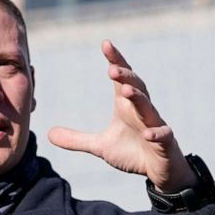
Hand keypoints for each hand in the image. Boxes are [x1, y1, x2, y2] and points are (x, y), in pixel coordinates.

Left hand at [47, 40, 194, 191]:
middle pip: (136, 87)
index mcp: (126, 107)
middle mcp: (141, 111)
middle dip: (125, 77)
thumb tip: (49, 134)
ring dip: (138, 98)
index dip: (115, 60)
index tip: (105, 43)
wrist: (158, 170)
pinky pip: (162, 135)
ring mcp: (154, 125)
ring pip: (148, 107)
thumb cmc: (132, 151)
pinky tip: (147, 133)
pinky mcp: (165, 142)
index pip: (121, 79)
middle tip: (111, 69)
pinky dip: (155, 133)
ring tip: (125, 91)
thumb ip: (76, 139)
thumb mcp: (100, 147)